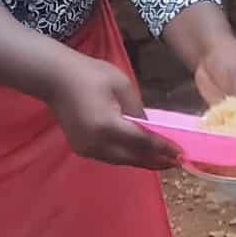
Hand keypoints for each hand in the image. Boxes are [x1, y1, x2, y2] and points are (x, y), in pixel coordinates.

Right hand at [46, 51, 180, 169]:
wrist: (54, 77)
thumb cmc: (89, 74)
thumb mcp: (121, 84)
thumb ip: (138, 109)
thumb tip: (150, 128)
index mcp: (107, 125)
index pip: (142, 141)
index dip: (163, 148)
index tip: (181, 153)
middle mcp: (96, 143)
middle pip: (133, 157)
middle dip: (156, 161)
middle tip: (177, 162)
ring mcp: (87, 148)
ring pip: (121, 161)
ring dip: (142, 161)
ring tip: (162, 162)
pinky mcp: (81, 148)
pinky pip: (109, 157)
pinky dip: (126, 157)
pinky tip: (139, 154)